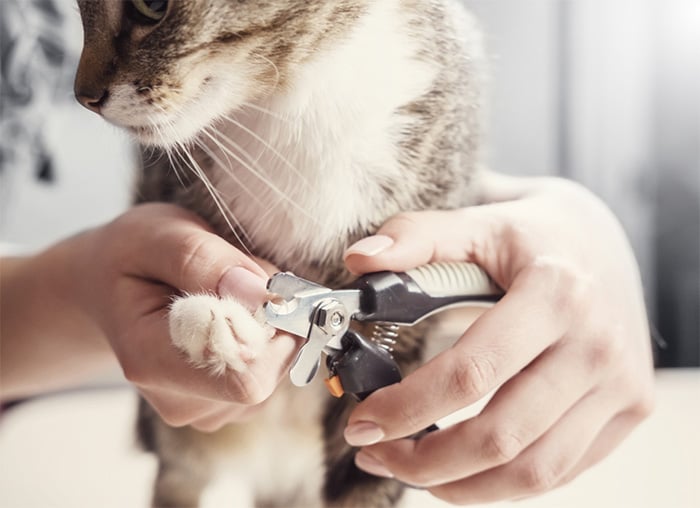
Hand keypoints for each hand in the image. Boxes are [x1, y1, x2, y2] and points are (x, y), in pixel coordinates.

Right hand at [76, 204, 298, 430]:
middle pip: (266, 374)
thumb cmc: (132, 257)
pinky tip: (233, 316)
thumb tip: (261, 294)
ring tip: (227, 295)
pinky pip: (273, 371)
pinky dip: (268, 338)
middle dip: (273, 320)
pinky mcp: (225, 405)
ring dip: (270, 325)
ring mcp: (203, 410)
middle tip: (241, 278)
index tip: (261, 282)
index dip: (271, 330)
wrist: (108, 285)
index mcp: (150, 361)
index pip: (242, 377)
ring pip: (275, 370)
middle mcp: (177, 399)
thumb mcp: (156, 235)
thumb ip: (204, 260)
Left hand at [342, 173, 654, 503]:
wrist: (602, 243)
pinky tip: (462, 470)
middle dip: (424, 461)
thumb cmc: (534, 236)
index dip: (407, 408)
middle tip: (376, 454)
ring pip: (534, 471)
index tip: (363, 421)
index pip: (472, 372)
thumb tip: (359, 258)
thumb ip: (416, 237)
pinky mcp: (630, 408)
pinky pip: (561, 470)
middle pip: (501, 436)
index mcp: (555, 292)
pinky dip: (504, 484)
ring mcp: (621, 383)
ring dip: (461, 485)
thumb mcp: (477, 223)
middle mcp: (597, 344)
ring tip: (411, 471)